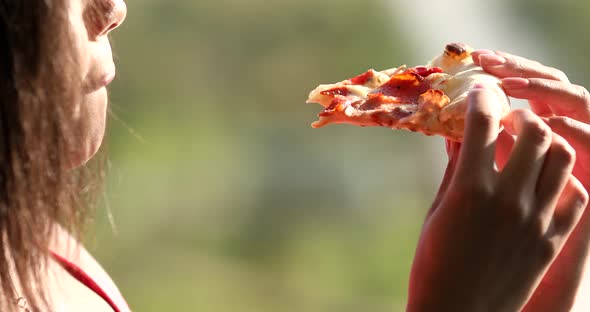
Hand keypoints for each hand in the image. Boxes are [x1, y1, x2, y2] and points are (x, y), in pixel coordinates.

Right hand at [406, 86, 587, 311]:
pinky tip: (542, 180)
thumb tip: (455, 135)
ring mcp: (536, 219)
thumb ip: (453, 169)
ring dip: (545, 141)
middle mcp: (509, 198)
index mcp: (470, 189)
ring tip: (528, 146)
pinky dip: (560, 179)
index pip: (483, 122)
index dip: (481, 97)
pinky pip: (573, 194)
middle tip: (506, 119)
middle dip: (519, 115)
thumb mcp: (436, 212)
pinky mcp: (552, 239)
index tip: (478, 90)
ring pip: (560, 156)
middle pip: (533, 131)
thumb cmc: (434, 264)